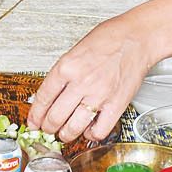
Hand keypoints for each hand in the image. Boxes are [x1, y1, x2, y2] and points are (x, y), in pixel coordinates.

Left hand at [27, 16, 154, 143]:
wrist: (137, 37)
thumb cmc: (110, 38)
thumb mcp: (77, 49)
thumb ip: (63, 72)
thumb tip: (50, 94)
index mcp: (67, 66)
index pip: (43, 98)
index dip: (35, 115)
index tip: (33, 122)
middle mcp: (81, 82)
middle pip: (54, 117)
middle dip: (48, 127)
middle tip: (48, 128)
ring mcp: (98, 96)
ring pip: (72, 129)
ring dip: (65, 134)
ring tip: (65, 132)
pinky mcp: (116, 106)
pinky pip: (98, 132)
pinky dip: (90, 135)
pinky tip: (89, 129)